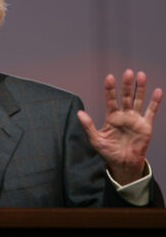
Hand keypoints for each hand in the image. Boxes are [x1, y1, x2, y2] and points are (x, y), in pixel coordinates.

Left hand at [77, 69, 161, 184]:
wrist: (123, 165)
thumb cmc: (108, 152)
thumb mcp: (95, 140)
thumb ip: (88, 126)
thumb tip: (79, 113)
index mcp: (111, 117)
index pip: (110, 100)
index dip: (110, 89)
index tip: (109, 77)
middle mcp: (123, 116)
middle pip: (125, 97)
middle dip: (126, 85)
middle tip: (128, 72)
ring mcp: (135, 120)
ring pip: (138, 101)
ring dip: (140, 89)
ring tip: (141, 75)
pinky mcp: (145, 126)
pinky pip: (151, 112)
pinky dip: (154, 102)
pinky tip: (157, 91)